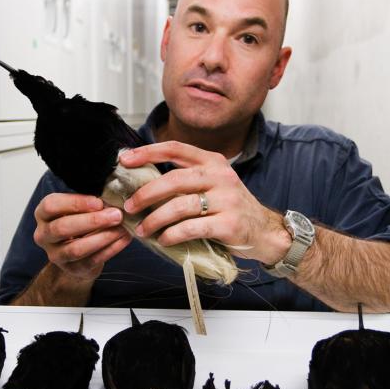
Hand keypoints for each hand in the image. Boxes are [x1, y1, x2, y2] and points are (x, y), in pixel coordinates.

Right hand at [33, 192, 129, 280]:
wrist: (77, 251)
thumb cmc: (78, 220)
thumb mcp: (77, 207)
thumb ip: (88, 202)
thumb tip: (112, 197)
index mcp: (43, 214)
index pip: (51, 206)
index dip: (75, 203)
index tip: (99, 202)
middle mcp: (43, 235)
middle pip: (62, 228)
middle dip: (92, 221)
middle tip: (116, 215)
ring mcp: (56, 255)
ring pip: (76, 248)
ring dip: (103, 237)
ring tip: (122, 228)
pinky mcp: (72, 269)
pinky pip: (92, 260)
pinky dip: (111, 249)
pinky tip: (124, 239)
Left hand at [119, 141, 290, 265]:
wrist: (265, 231)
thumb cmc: (231, 209)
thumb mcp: (213, 184)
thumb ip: (186, 179)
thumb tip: (143, 183)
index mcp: (213, 161)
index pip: (176, 148)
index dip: (148, 152)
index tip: (125, 160)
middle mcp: (220, 176)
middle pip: (174, 179)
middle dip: (146, 193)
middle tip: (129, 206)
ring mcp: (227, 199)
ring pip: (180, 206)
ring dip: (155, 219)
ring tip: (142, 229)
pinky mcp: (229, 223)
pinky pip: (191, 228)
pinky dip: (172, 234)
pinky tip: (163, 240)